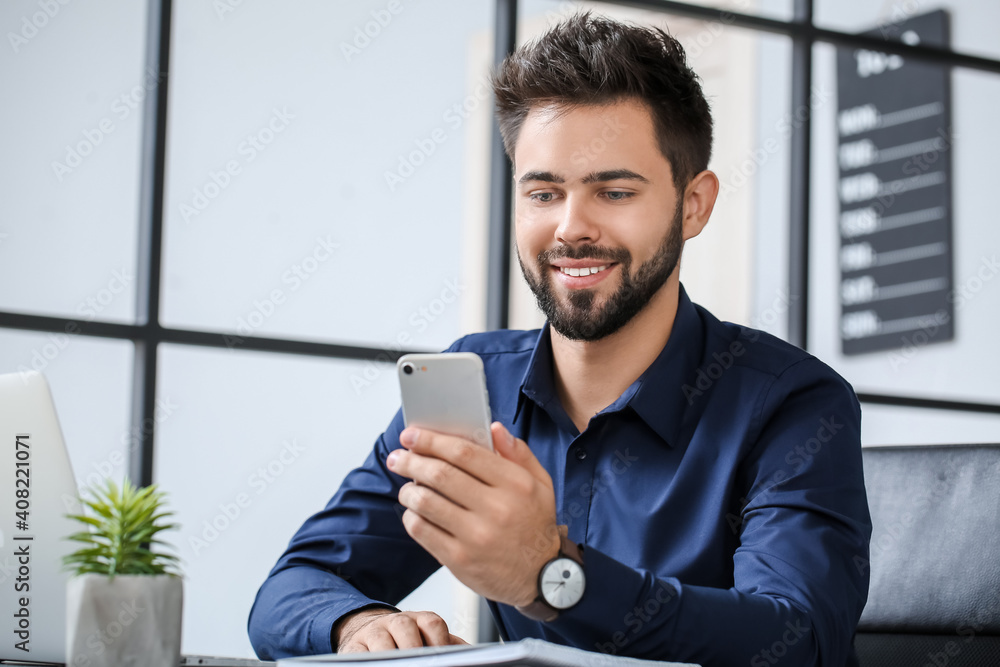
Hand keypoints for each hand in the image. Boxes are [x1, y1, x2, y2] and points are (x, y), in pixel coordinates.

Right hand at [334, 608, 466, 652]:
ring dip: (389, 655)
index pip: (432, 623)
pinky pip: (357, 654)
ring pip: (381, 641)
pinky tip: (375, 666)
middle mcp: (396, 622)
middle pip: (405, 628)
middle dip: (413, 649)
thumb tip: (472, 654)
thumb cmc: (405, 640)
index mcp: (419, 619)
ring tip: (398, 665)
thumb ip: (448, 645)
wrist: (368, 632)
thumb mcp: (428, 639)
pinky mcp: (353, 647)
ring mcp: (373, 632)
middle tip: (420, 663)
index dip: (439, 641)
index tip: (441, 656)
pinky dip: (367, 662)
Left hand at [387, 422, 560, 606]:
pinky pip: (422, 530)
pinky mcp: (460, 559)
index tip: (413, 435)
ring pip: (426, 501)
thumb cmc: (536, 526)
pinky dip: (411, 517)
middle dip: (411, 461)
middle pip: (440, 474)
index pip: (464, 453)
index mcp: (515, 484)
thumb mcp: (541, 484)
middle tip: (398, 457)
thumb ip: (518, 453)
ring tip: (406, 486)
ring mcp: (476, 535)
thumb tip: (493, 429)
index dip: (432, 440)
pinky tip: (414, 512)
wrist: (542, 577)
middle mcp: (496, 508)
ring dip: (408, 489)